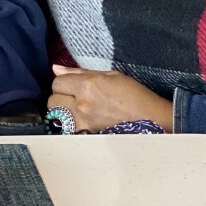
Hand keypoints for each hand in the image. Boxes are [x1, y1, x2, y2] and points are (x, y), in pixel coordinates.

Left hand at [47, 65, 172, 132]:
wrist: (152, 120)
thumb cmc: (134, 95)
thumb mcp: (109, 75)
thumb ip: (79, 72)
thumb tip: (56, 68)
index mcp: (87, 86)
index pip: (57, 82)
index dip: (63, 82)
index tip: (72, 84)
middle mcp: (82, 105)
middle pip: (53, 100)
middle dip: (60, 97)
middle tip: (74, 97)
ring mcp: (84, 123)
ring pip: (58, 116)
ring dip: (64, 112)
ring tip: (79, 109)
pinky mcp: (88, 136)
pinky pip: (68, 128)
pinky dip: (72, 124)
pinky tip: (85, 120)